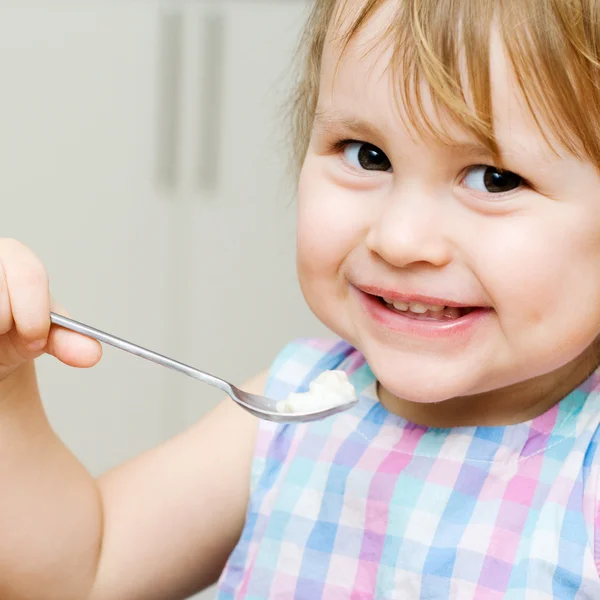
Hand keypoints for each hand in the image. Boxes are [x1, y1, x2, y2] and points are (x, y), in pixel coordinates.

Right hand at [0, 239, 100, 380]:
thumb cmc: (16, 331)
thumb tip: (91, 353)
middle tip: (5, 332)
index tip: (35, 338)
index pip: (30, 276)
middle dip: (7, 323)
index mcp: (15, 257)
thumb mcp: (44, 335)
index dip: (34, 314)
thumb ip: (68, 340)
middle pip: (1, 294)